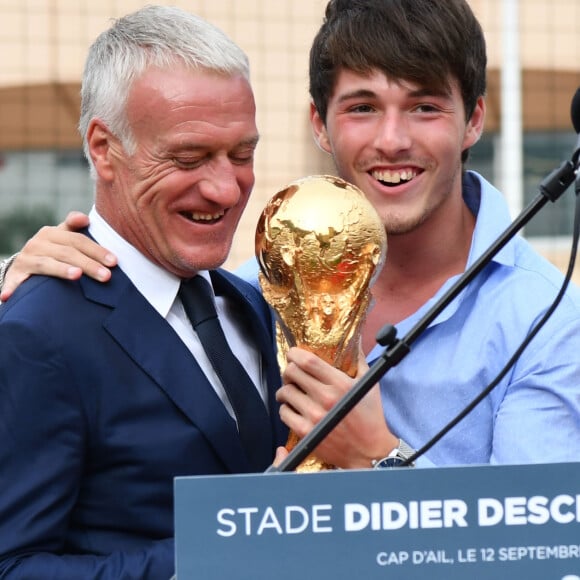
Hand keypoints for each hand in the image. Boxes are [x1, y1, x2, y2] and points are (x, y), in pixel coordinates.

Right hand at [0, 211, 116, 301]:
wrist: (24, 266)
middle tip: (107, 276)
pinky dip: (13, 289)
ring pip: (47, 264)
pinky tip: (11, 296)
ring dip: (62, 270)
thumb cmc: (54, 252)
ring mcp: (26, 259)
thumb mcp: (64, 239)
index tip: (114, 261)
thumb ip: (76, 228)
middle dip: (89, 264)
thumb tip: (85, 218)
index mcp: (53, 233)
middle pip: (68, 252)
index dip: (96, 250)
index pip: (78, 240)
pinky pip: (15, 282)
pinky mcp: (15, 275)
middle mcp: (38, 243)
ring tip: (77, 275)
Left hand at [276, 347, 397, 469]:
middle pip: (291, 373)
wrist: (370, 453)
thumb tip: (356, 340)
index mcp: (339, 383)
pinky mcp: (306, 433)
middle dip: (289, 371)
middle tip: (292, 375)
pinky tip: (294, 409)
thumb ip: (359, 361)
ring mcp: (314, 417)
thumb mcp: (368, 385)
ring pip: (284, 393)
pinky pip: (284, 414)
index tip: (293, 354)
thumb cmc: (371, 417)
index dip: (294, 353)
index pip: (307, 361)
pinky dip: (286, 409)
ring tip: (292, 393)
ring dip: (285, 390)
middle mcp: (325, 398)